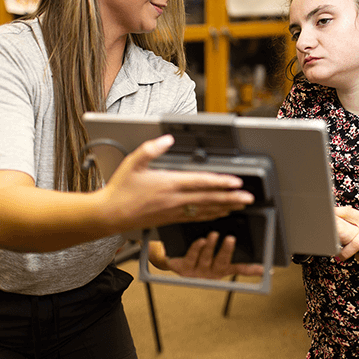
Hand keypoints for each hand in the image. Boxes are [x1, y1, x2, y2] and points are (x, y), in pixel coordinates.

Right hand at [99, 135, 255, 231]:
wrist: (110, 215)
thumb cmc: (120, 189)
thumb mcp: (132, 163)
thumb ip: (151, 149)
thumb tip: (168, 139)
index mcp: (168, 184)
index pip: (200, 183)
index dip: (220, 182)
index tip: (236, 181)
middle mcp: (174, 200)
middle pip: (209, 198)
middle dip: (231, 198)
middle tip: (249, 197)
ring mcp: (174, 211)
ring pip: (206, 210)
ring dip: (226, 207)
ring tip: (241, 205)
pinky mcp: (171, 219)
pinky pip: (197, 217)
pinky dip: (212, 215)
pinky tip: (221, 214)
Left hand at [149, 235, 263, 279]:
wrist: (176, 262)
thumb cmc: (201, 258)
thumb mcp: (219, 257)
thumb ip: (236, 257)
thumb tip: (256, 256)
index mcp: (222, 269)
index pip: (240, 269)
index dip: (251, 270)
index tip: (262, 268)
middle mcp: (211, 273)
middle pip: (221, 263)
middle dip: (226, 251)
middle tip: (231, 239)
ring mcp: (197, 272)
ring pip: (205, 258)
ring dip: (210, 246)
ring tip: (214, 234)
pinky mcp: (184, 268)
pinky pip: (191, 258)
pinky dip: (196, 249)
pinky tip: (200, 240)